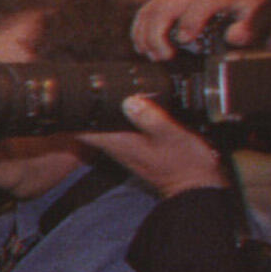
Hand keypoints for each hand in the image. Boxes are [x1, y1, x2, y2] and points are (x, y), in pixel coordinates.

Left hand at [81, 95, 230, 195]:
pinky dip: (119, 117)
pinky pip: (119, 129)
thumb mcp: (171, 136)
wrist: (198, 186)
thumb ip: (151, 118)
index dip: (73, 111)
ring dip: (103, 110)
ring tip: (105, 89)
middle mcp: (116, 146)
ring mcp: (125, 148)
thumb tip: (129, 100)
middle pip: (89, 125)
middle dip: (86, 107)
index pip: (80, 129)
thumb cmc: (186, 164)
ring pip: (104, 126)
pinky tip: (129, 104)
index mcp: (118, 142)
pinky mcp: (136, 148)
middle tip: (89, 85)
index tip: (74, 94)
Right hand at [133, 0, 258, 57]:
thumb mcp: (253, 23)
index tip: (183, 41)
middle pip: (168, 5)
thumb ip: (247, 29)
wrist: (238, 12)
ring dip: (146, 34)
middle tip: (163, 56)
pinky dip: (139, 31)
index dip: (190, 20)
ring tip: (153, 55)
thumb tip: (235, 35)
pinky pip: (146, 12)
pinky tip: (143, 47)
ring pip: (152, 9)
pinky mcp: (166, 1)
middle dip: (159, 33)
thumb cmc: (245, 20)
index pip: (201, 1)